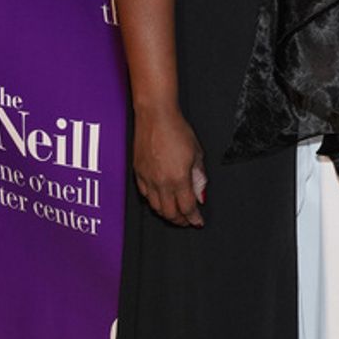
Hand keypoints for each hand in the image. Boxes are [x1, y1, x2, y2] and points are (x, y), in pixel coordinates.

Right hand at [132, 104, 206, 226]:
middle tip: (187, 220)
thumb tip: (200, 194)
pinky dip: (153, 201)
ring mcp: (147, 178)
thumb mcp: (197, 154)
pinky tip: (160, 200)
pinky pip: (145, 195)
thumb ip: (199, 177)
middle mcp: (161, 182)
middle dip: (180, 220)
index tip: (198, 221)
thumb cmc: (177, 130)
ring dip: (166, 213)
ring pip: (155, 207)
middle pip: (170, 212)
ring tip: (175, 213)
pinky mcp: (138, 172)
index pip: (187, 208)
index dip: (194, 218)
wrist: (155, 116)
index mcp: (178, 178)